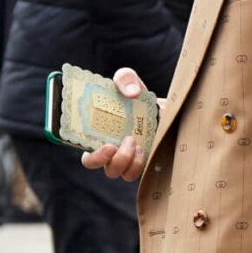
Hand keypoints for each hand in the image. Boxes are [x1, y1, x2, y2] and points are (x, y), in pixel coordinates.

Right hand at [80, 67, 151, 181]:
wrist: (163, 107)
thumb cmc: (139, 97)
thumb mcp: (130, 81)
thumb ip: (125, 78)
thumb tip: (131, 93)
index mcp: (99, 136)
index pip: (88, 157)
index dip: (92, 157)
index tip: (106, 146)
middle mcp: (111, 152)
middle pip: (102, 168)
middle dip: (104, 160)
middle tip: (114, 145)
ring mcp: (127, 159)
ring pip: (119, 173)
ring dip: (124, 160)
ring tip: (133, 141)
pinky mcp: (142, 163)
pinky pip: (136, 173)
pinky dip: (139, 163)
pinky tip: (143, 148)